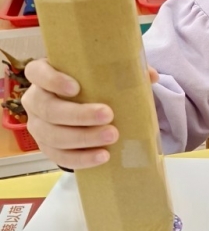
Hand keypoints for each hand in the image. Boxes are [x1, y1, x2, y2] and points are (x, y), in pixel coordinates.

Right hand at [22, 59, 157, 170]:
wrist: (81, 113)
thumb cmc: (89, 87)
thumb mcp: (101, 75)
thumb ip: (123, 72)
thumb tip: (151, 76)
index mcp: (44, 75)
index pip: (36, 72)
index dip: (52, 80)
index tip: (76, 88)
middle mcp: (35, 100)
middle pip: (48, 108)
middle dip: (78, 114)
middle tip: (108, 115)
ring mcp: (38, 125)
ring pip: (52, 134)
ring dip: (83, 138)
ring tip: (111, 136)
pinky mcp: (46, 147)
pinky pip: (59, 156)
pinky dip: (81, 158)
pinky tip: (102, 156)